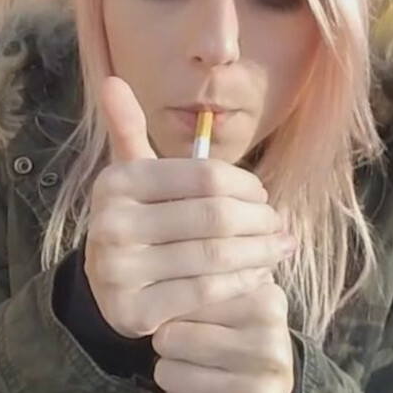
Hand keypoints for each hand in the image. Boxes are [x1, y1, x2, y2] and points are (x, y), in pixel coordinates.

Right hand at [84, 77, 293, 338]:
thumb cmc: (139, 219)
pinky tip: (260, 274)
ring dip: (260, 251)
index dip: (245, 184)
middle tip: (278, 222)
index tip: (263, 193)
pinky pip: (206, 293)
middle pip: (214, 217)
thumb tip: (113, 80)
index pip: (204, 176)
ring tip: (282, 246)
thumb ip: (128, 128)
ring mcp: (120, 272)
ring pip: (214, 256)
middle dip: (258, 219)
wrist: (110, 288)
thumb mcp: (132, 175)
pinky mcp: (135, 312)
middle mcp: (111, 226)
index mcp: (117, 184)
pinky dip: (241, 282)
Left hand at [154, 282, 294, 392]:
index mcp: (267, 306)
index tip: (192, 319)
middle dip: (168, 345)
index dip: (177, 310)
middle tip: (189, 351)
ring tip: (195, 374)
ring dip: (171, 376)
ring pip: (168, 376)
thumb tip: (158, 298)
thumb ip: (195, 285)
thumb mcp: (227, 300)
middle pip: (170, 339)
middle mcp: (271, 350)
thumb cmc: (238, 337)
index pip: (186, 298)